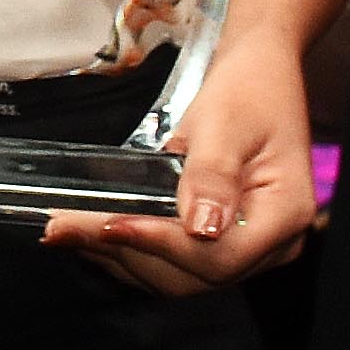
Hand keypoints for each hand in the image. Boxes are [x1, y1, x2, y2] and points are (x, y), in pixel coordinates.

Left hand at [48, 34, 315, 293]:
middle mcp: (270, 246)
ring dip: (118, 256)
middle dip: (126, 252)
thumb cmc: (248, 90)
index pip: (218, 257)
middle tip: (65, 227)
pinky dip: (130, 251)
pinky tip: (91, 232)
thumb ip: (212, 175)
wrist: (257, 74)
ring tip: (66, 230)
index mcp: (284, 216)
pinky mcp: (219, 244)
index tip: (109, 224)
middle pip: (194, 275)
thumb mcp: (226, 122)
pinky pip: (172, 262)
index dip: (160, 244)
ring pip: (176, 275)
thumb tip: (200, 228)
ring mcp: (245, 249)